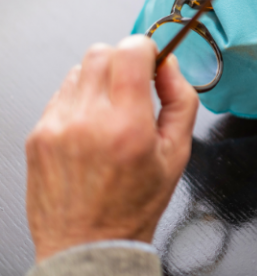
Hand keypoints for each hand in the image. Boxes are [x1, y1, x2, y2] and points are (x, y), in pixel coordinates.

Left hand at [25, 36, 198, 261]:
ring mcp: (57, 126)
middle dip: (123, 60)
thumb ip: (181, 101)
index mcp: (128, 125)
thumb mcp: (177, 153)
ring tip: (111, 111)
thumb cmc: (133, 206)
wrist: (87, 244)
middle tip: (134, 85)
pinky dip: (80, 100)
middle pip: (101, 52)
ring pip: (79, 69)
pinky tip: (91, 127)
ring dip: (100, 79)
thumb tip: (171, 66)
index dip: (146, 49)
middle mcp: (88, 120)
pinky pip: (61, 94)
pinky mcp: (38, 134)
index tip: (152, 61)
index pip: (130, 51)